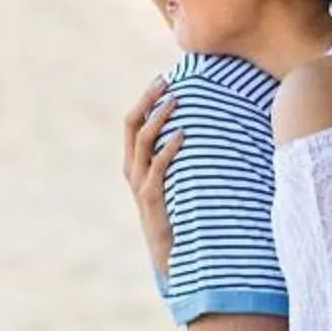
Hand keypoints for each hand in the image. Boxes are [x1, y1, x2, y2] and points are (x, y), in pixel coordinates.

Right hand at [122, 76, 180, 275]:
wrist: (168, 250)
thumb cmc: (175, 212)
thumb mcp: (171, 182)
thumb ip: (175, 159)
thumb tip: (200, 130)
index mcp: (132, 162)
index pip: (131, 122)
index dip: (144, 99)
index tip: (162, 80)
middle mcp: (131, 169)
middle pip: (132, 124)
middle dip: (147, 100)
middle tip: (166, 82)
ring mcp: (139, 182)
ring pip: (142, 140)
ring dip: (158, 118)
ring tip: (175, 102)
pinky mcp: (150, 196)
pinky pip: (157, 166)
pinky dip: (169, 148)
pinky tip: (184, 134)